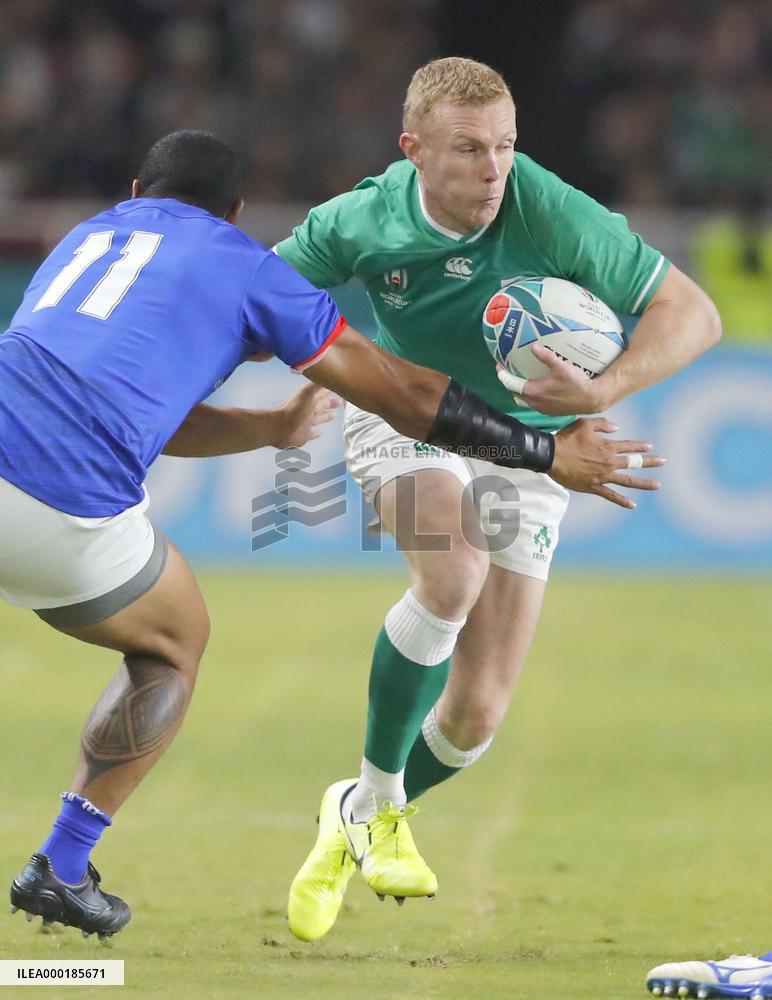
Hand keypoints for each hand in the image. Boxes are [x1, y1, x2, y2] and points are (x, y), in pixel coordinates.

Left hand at [273, 383, 340, 448]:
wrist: (279, 427)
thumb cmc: (293, 409)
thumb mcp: (307, 393)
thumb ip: (317, 383)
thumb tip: (327, 372)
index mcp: (310, 400)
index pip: (322, 392)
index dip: (329, 389)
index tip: (337, 385)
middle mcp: (309, 410)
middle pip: (322, 405)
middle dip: (330, 402)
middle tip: (340, 400)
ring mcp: (306, 423)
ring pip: (319, 418)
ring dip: (326, 416)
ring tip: (333, 415)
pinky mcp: (304, 434)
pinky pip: (312, 433)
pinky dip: (316, 433)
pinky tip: (320, 432)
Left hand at [497, 342, 611, 414]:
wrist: (592, 399)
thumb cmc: (577, 383)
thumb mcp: (562, 366)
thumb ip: (546, 356)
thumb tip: (533, 346)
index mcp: (534, 392)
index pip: (510, 383)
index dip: (502, 375)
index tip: (499, 366)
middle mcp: (535, 403)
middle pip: (515, 393)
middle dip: (510, 383)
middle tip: (510, 372)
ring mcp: (542, 410)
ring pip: (524, 400)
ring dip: (520, 391)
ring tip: (522, 380)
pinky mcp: (549, 413)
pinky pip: (534, 404)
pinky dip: (531, 396)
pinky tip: (538, 388)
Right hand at [550, 417, 664, 508]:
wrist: (551, 456)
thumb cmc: (566, 439)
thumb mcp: (585, 424)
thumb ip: (603, 424)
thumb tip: (617, 428)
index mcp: (608, 447)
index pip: (629, 446)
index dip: (640, 447)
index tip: (650, 447)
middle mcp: (609, 462)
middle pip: (634, 463)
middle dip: (650, 462)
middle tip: (663, 461)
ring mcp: (602, 476)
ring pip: (628, 481)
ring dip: (644, 483)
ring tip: (658, 485)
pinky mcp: (593, 487)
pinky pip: (611, 495)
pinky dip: (622, 500)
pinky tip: (632, 505)